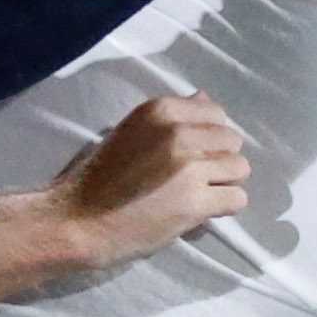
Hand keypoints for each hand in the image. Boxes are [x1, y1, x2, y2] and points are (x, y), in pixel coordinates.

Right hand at [49, 92, 249, 263]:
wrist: (77, 219)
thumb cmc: (102, 178)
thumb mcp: (134, 132)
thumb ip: (173, 118)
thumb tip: (205, 97)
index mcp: (161, 110)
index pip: (216, 113)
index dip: (211, 137)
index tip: (193, 154)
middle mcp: (178, 133)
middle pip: (232, 141)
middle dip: (219, 161)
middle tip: (196, 179)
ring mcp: (188, 167)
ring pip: (240, 169)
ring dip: (224, 184)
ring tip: (199, 195)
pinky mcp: (194, 201)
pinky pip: (237, 199)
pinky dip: (224, 208)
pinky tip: (201, 211)